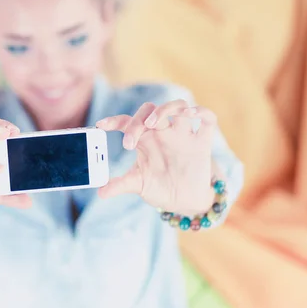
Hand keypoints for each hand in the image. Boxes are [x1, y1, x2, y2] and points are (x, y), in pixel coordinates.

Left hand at [96, 100, 216, 214]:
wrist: (184, 201)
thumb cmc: (159, 187)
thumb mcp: (138, 185)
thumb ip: (119, 185)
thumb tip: (100, 192)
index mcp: (144, 139)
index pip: (127, 122)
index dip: (114, 121)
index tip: (101, 126)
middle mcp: (162, 132)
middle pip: (150, 110)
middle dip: (138, 119)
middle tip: (130, 140)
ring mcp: (182, 136)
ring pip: (177, 106)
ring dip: (166, 109)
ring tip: (153, 122)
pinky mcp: (201, 143)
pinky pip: (207, 120)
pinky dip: (202, 112)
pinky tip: (191, 114)